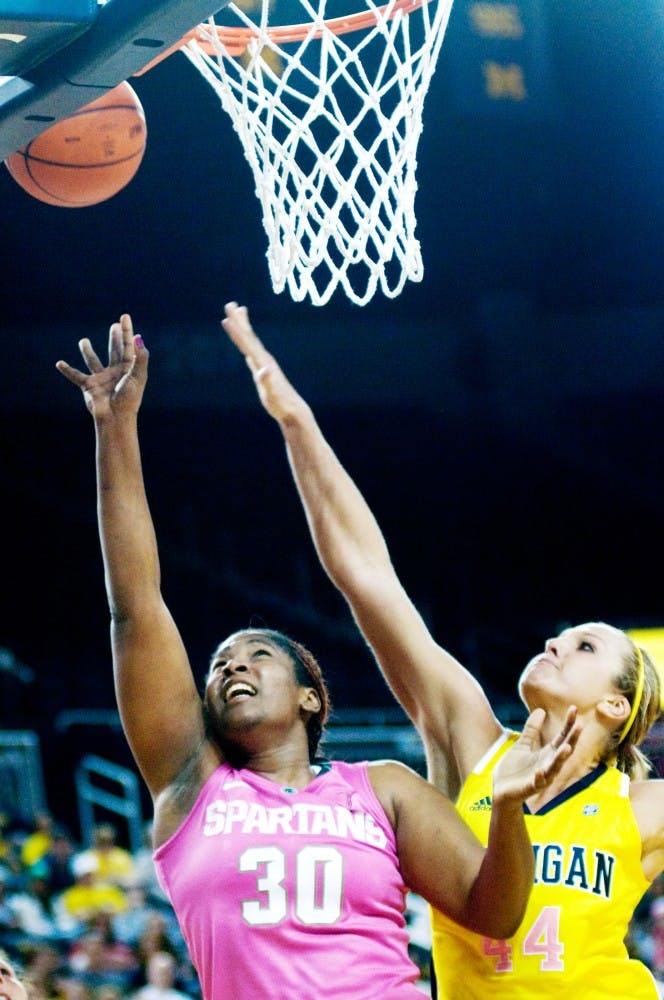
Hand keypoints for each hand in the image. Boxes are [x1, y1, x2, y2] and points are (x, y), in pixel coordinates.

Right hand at [55, 314, 147, 419]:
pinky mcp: (89, 386)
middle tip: (114, 326)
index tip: (124, 317)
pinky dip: (67, 370)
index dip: (126, 331)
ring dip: (88, 351)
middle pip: (114, 351)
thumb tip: (138, 337)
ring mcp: (101, 378)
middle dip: (114, 338)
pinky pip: (76, 376)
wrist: (115, 418)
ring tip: (83, 341)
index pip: (128, 346)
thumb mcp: (137, 376)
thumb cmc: (129, 399)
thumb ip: (140, 357)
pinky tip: (59, 363)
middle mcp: (115, 372)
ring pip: (93, 361)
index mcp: (128, 369)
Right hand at [221, 302, 305, 422]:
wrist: (293, 410)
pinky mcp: (264, 367)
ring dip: (244, 325)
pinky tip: (246, 337)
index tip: (226, 318)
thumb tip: (263, 370)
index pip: (247, 344)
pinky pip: (253, 348)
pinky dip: (248, 339)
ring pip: (252, 340)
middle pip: (249, 336)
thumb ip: (267, 382)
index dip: (236, 332)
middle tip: (230, 304)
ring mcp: (265, 362)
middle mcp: (264, 359)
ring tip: (240, 310)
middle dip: (239, 320)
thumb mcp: (272, 395)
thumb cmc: (281, 404)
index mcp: (263, 363)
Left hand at [492, 706, 579, 802]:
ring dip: (561, 758)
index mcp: (547, 754)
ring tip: (567, 747)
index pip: (562, 737)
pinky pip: (537, 782)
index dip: (568, 724)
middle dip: (572, 739)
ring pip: (555, 768)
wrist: (501, 790)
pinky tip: (540, 770)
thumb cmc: (515, 769)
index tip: (574, 708)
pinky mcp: (531, 787)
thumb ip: (532, 729)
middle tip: (580, 725)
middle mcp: (548, 765)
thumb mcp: (523, 744)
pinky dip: (540, 777)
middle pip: (564, 751)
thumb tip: (541, 710)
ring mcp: (541, 777)